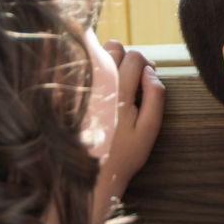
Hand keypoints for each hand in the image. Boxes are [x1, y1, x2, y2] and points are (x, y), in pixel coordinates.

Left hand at [95, 39, 165, 201]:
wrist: (90, 176)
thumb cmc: (124, 154)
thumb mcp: (149, 130)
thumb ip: (155, 97)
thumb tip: (151, 72)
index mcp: (120, 92)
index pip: (135, 57)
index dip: (146, 64)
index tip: (147, 77)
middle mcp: (98, 85)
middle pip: (115, 48)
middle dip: (127, 58)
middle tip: (131, 78)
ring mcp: (80, 88)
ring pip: (96, 54)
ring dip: (109, 61)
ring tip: (115, 80)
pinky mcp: (67, 95)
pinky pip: (79, 68)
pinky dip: (90, 70)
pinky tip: (97, 87)